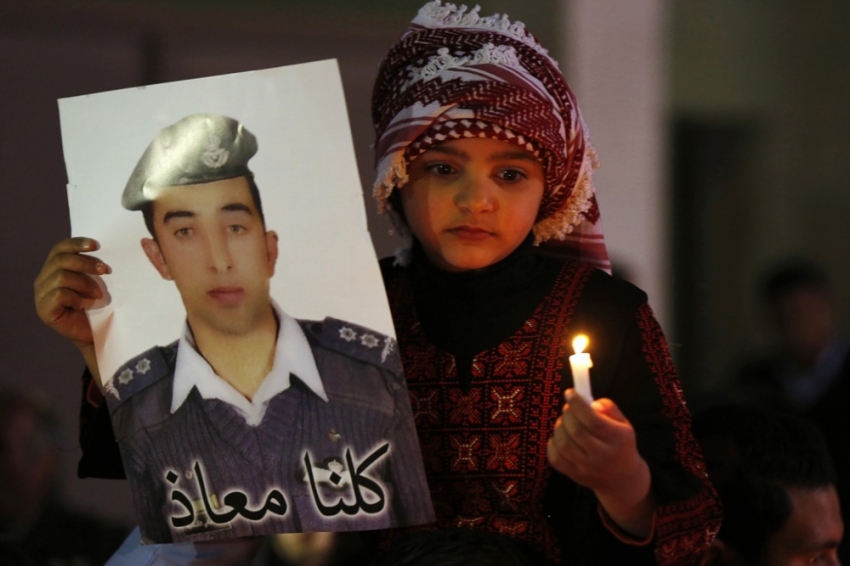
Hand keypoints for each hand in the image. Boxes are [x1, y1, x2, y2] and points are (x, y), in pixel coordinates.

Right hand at [34, 237, 108, 379]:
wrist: (100, 334)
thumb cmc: (101, 306)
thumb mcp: (97, 281)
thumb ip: (94, 264)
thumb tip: (109, 244)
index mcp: (53, 269)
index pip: (59, 248)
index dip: (76, 243)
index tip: (97, 245)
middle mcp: (43, 280)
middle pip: (61, 260)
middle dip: (86, 263)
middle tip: (106, 271)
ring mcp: (40, 296)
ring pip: (61, 276)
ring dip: (85, 283)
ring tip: (98, 295)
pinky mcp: (44, 311)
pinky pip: (59, 294)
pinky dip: (75, 297)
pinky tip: (84, 305)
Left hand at [547, 389, 654, 536]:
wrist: (622, 478)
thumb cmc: (620, 444)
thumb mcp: (624, 423)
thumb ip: (609, 407)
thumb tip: (591, 404)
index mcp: (618, 439)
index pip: (594, 421)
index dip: (578, 405)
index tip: (570, 393)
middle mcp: (603, 456)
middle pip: (577, 431)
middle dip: (568, 414)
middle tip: (569, 407)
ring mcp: (588, 468)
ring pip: (564, 445)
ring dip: (559, 427)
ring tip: (565, 421)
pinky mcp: (576, 476)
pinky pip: (556, 459)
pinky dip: (552, 444)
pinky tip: (560, 437)